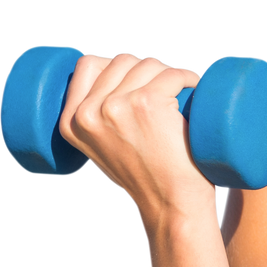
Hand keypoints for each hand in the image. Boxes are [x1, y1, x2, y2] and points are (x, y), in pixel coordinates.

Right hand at [58, 50, 219, 227]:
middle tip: (168, 88)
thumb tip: (107, 86)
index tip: (141, 76)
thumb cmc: (147, 180)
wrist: (171, 206)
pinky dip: (188, 77)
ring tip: (184, 91)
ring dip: (170, 73)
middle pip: (122, 60)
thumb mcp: (103, 150)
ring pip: (148, 64)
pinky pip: (172, 74)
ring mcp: (116, 106)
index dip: (118, 63)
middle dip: (149, 69)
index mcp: (71, 122)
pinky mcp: (147, 103)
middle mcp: (88, 112)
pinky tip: (195, 86)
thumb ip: (96, 123)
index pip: (88, 64)